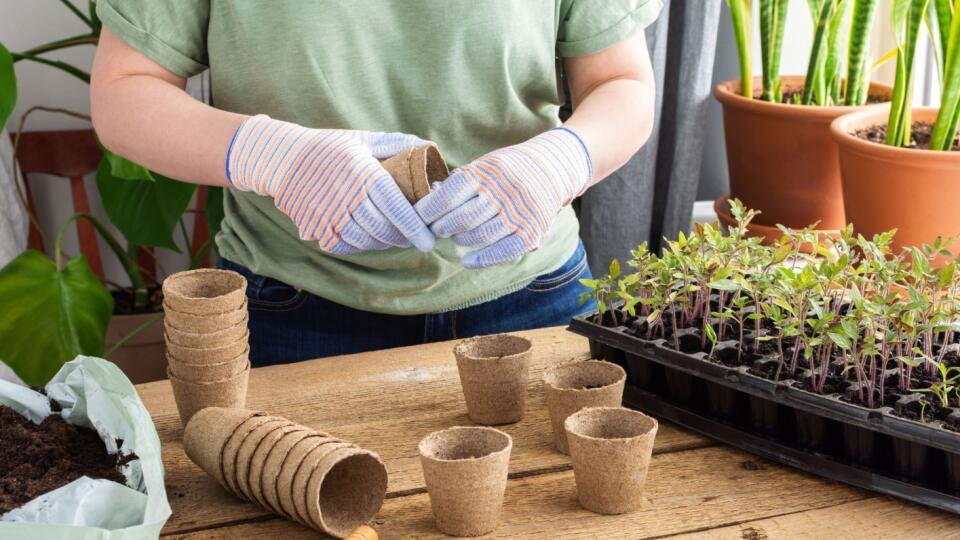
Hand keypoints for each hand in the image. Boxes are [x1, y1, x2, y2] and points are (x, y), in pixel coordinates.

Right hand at [226, 115, 434, 253]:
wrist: (284, 159)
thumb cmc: (331, 148)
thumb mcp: (363, 139)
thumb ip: (397, 143)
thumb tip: (429, 147)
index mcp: (362, 173)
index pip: (394, 206)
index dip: (414, 227)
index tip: (428, 241)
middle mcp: (345, 196)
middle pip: (383, 228)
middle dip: (404, 238)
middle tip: (418, 239)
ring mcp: (328, 214)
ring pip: (366, 241)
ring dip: (385, 243)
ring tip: (397, 238)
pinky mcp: (316, 227)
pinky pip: (346, 245)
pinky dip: (363, 246)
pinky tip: (372, 239)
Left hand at [416, 127, 591, 267]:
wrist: (552, 168)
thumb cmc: (508, 169)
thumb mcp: (484, 166)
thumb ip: (459, 183)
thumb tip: (428, 201)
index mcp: (486, 173)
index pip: (449, 194)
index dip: (428, 209)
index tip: (418, 217)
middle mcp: (502, 193)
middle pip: (462, 218)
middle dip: (442, 227)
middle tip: (435, 230)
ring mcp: (518, 214)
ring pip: (479, 236)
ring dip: (461, 240)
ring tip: (455, 236)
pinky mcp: (531, 232)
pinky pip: (503, 251)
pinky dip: (482, 260)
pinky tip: (467, 261)